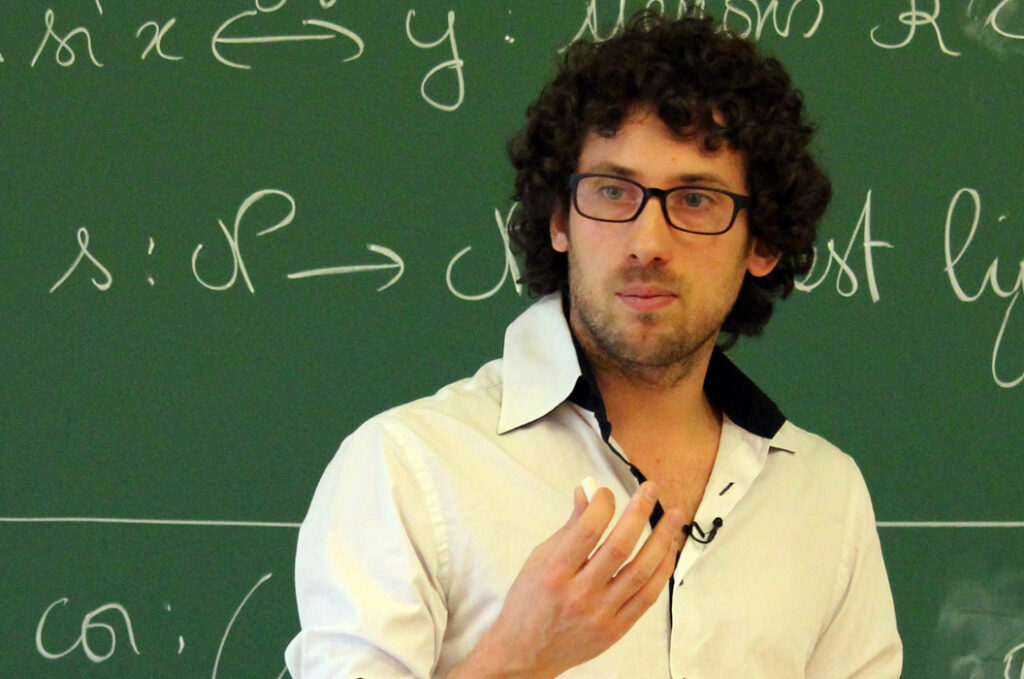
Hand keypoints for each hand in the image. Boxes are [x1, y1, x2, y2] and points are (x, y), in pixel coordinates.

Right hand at [450, 481, 684, 678]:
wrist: (525, 652)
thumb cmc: (529, 601)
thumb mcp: (539, 559)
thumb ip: (568, 528)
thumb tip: (587, 494)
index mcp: (555, 572)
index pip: (588, 530)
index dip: (603, 504)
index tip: (607, 493)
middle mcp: (579, 594)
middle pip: (620, 547)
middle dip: (639, 512)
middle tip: (650, 489)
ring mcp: (600, 614)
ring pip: (641, 572)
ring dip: (662, 540)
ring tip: (675, 517)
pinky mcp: (616, 629)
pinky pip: (647, 597)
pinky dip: (661, 571)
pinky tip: (669, 551)